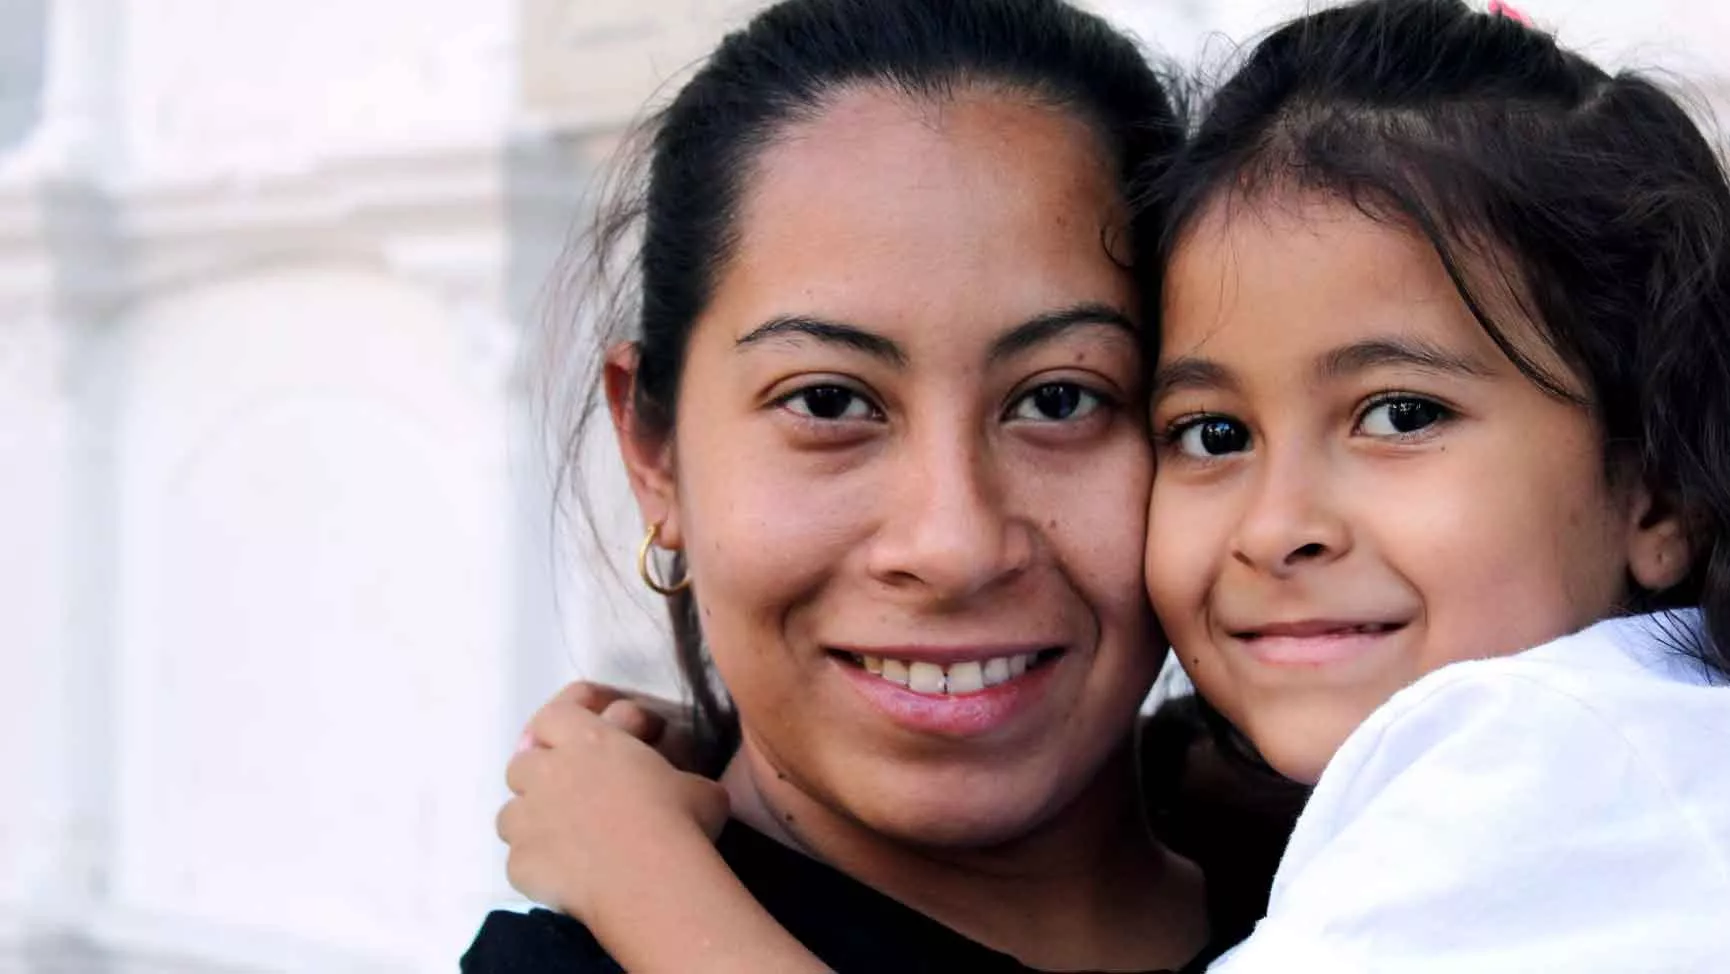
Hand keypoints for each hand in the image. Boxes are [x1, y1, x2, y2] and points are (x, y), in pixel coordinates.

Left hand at [499, 689, 729, 919]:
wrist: (650, 879)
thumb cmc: (679, 820)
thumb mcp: (698, 787)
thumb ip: (677, 779)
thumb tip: (688, 791)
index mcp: (590, 741)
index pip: (554, 716)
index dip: (560, 724)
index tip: (575, 736)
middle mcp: (549, 773)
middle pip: (521, 763)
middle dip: (538, 776)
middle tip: (568, 794)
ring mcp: (528, 819)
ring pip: (509, 813)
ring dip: (531, 822)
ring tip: (561, 840)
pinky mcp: (520, 862)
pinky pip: (518, 861)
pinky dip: (537, 866)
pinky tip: (564, 878)